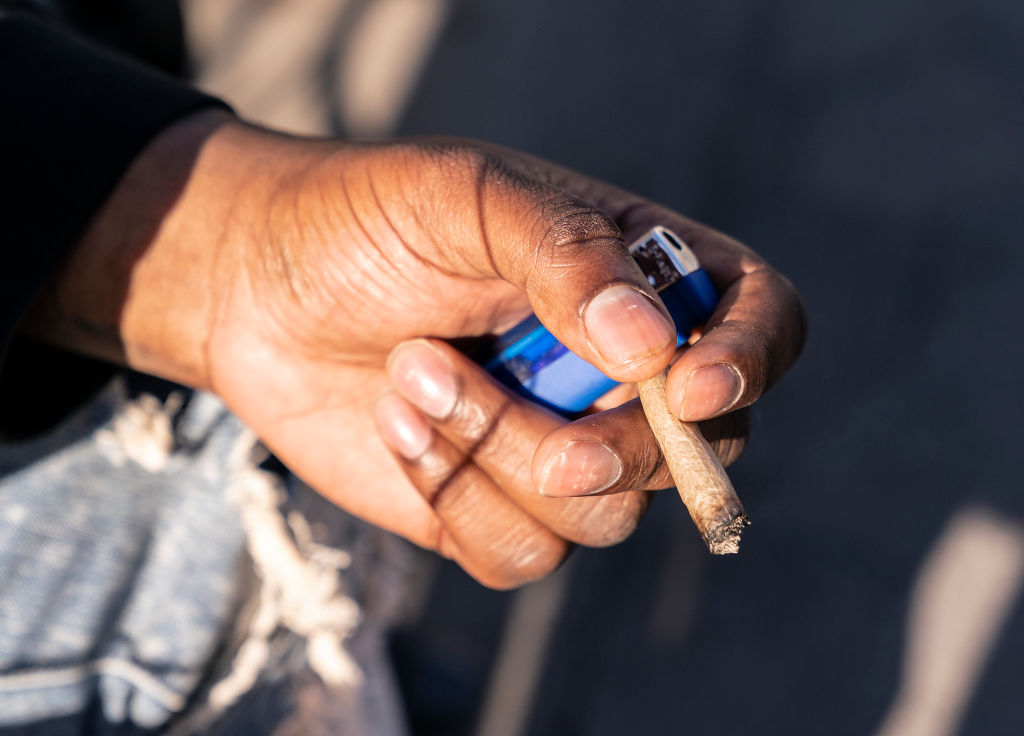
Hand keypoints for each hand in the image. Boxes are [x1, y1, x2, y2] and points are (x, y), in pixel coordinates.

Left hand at [32, 111, 804, 587]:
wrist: (253, 290)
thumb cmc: (364, 220)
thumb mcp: (466, 197)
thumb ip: (566, 253)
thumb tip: (655, 347)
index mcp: (642, 277)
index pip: (763, 321)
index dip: (751, 361)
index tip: (686, 387)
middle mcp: (621, 375)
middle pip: (695, 452)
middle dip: (596, 441)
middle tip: (478, 374)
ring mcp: (563, 448)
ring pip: (600, 517)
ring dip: (495, 455)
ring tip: (407, 374)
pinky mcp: (498, 509)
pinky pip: (523, 556)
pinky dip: (455, 498)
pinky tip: (398, 426)